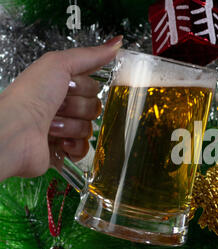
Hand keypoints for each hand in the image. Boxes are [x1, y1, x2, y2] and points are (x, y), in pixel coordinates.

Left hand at [0, 36, 121, 179]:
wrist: (15, 131)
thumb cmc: (30, 96)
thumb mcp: (59, 64)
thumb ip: (90, 56)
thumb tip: (117, 43)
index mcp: (60, 86)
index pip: (93, 87)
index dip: (85, 87)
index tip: (69, 86)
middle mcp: (61, 107)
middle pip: (94, 108)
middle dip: (78, 108)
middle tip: (58, 106)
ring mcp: (62, 130)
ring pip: (89, 129)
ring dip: (72, 126)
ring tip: (51, 125)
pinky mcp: (62, 151)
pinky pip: (85, 149)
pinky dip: (74, 146)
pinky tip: (60, 142)